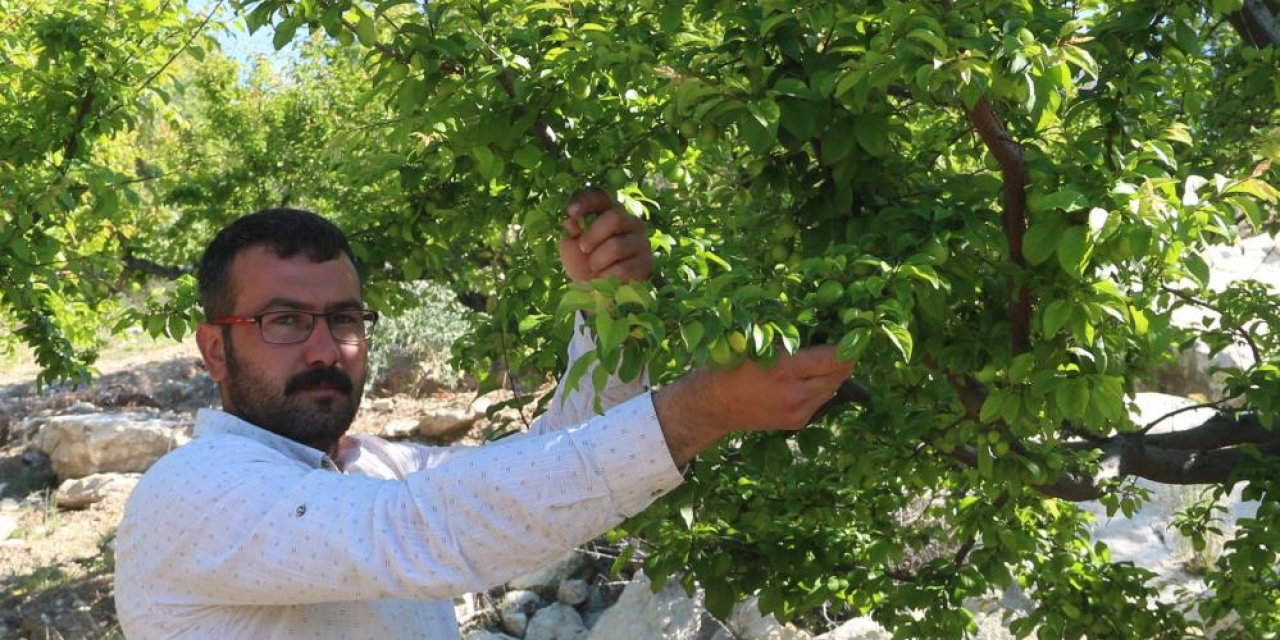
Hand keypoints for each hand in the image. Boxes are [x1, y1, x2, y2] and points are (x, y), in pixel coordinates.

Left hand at [559, 188, 651, 283]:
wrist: (597, 292)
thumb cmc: (583, 263)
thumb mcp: (571, 246)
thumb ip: (570, 232)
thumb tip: (570, 221)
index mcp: (610, 211)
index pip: (601, 197)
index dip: (586, 201)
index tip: (571, 212)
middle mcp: (630, 222)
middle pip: (614, 218)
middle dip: (593, 235)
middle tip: (583, 248)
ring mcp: (641, 242)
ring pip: (616, 246)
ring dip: (597, 260)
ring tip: (594, 267)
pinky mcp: (645, 263)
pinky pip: (623, 268)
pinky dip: (607, 276)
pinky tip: (605, 278)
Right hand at [652, 345, 854, 466]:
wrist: (712, 406)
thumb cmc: (729, 366)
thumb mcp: (754, 344)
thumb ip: (787, 336)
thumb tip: (821, 322)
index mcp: (783, 369)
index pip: (834, 358)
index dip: (849, 345)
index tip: (856, 333)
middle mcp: (795, 393)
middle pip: (840, 375)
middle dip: (844, 359)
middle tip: (843, 343)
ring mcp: (798, 411)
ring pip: (833, 388)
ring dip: (833, 374)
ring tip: (824, 359)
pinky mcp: (797, 421)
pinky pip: (821, 400)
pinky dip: (821, 387)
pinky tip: (807, 377)